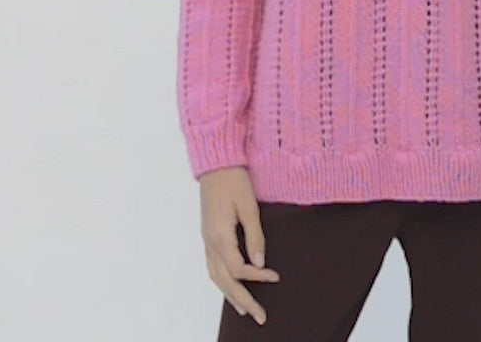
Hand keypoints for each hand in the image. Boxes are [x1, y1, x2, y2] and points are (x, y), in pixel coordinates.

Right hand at [198, 166, 281, 325]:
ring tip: (244, 308)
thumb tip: (260, 263)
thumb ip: (255, 236)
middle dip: (242, 299)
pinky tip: (230, 284)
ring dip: (229, 294)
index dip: (257, 276)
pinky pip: (212, 265)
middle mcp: (209, 242)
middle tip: (260, 316)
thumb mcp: (248, 206)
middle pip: (224, 280)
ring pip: (215, 276)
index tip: (275, 277)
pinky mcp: (207, 234)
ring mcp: (206, 239)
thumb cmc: (233, 180)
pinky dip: (221, 280)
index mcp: (220, 236)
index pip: (239, 269)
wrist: (216, 163)